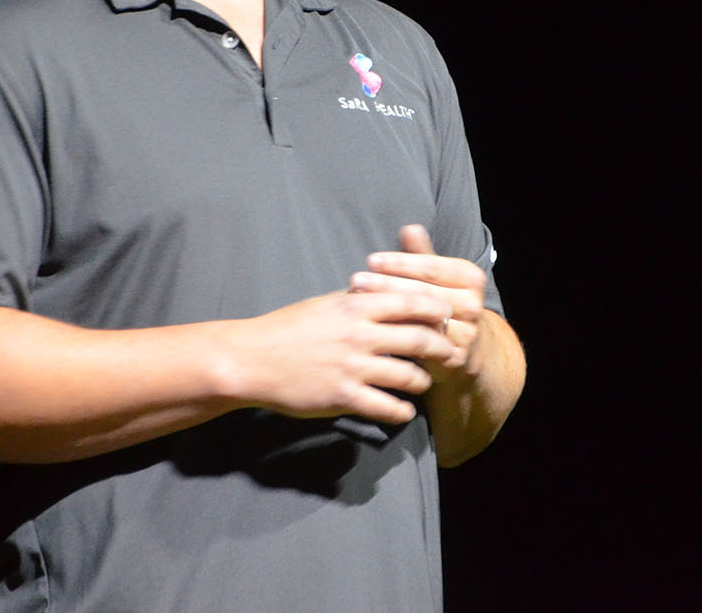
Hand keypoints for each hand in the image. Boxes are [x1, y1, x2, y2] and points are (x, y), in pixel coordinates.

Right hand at [223, 287, 457, 425]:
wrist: (251, 358)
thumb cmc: (288, 328)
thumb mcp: (326, 303)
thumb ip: (359, 300)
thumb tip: (387, 291)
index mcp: (356, 305)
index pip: (413, 302)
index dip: (437, 310)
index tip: (448, 317)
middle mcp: (359, 334)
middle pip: (421, 339)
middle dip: (442, 348)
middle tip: (450, 354)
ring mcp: (352, 367)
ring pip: (410, 376)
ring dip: (424, 382)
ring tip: (424, 383)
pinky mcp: (343, 396)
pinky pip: (387, 407)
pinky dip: (402, 411)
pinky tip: (404, 410)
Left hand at [347, 224, 487, 382]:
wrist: (464, 344)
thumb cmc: (441, 300)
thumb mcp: (434, 275)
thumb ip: (421, 253)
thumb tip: (409, 228)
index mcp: (471, 278)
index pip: (430, 267)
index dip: (399, 263)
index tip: (371, 260)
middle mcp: (474, 305)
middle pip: (423, 293)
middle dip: (386, 285)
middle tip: (356, 280)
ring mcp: (467, 333)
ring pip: (421, 319)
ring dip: (387, 311)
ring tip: (357, 301)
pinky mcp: (455, 357)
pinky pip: (421, 345)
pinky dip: (395, 335)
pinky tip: (373, 328)